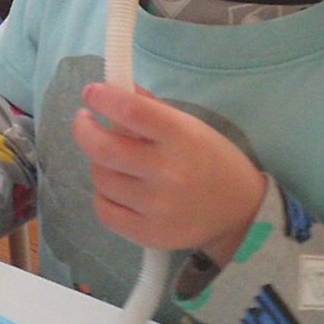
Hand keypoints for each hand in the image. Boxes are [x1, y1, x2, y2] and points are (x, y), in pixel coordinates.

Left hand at [71, 82, 265, 262]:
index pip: (130, 110)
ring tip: (113, 160)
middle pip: (103, 147)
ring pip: (101, 178)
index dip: (103, 98)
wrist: (240, 212)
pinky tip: (115, 188)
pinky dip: (103, 195)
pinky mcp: (148, 234)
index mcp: (181, 136)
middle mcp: (167, 171)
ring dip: (98, 163)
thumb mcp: (190, 126)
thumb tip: (112, 89)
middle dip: (83, 129)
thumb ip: (150, 108)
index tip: (91, 93)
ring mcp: (156, 207)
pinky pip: (104, 210)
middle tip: (84, 122)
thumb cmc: (211, 160)